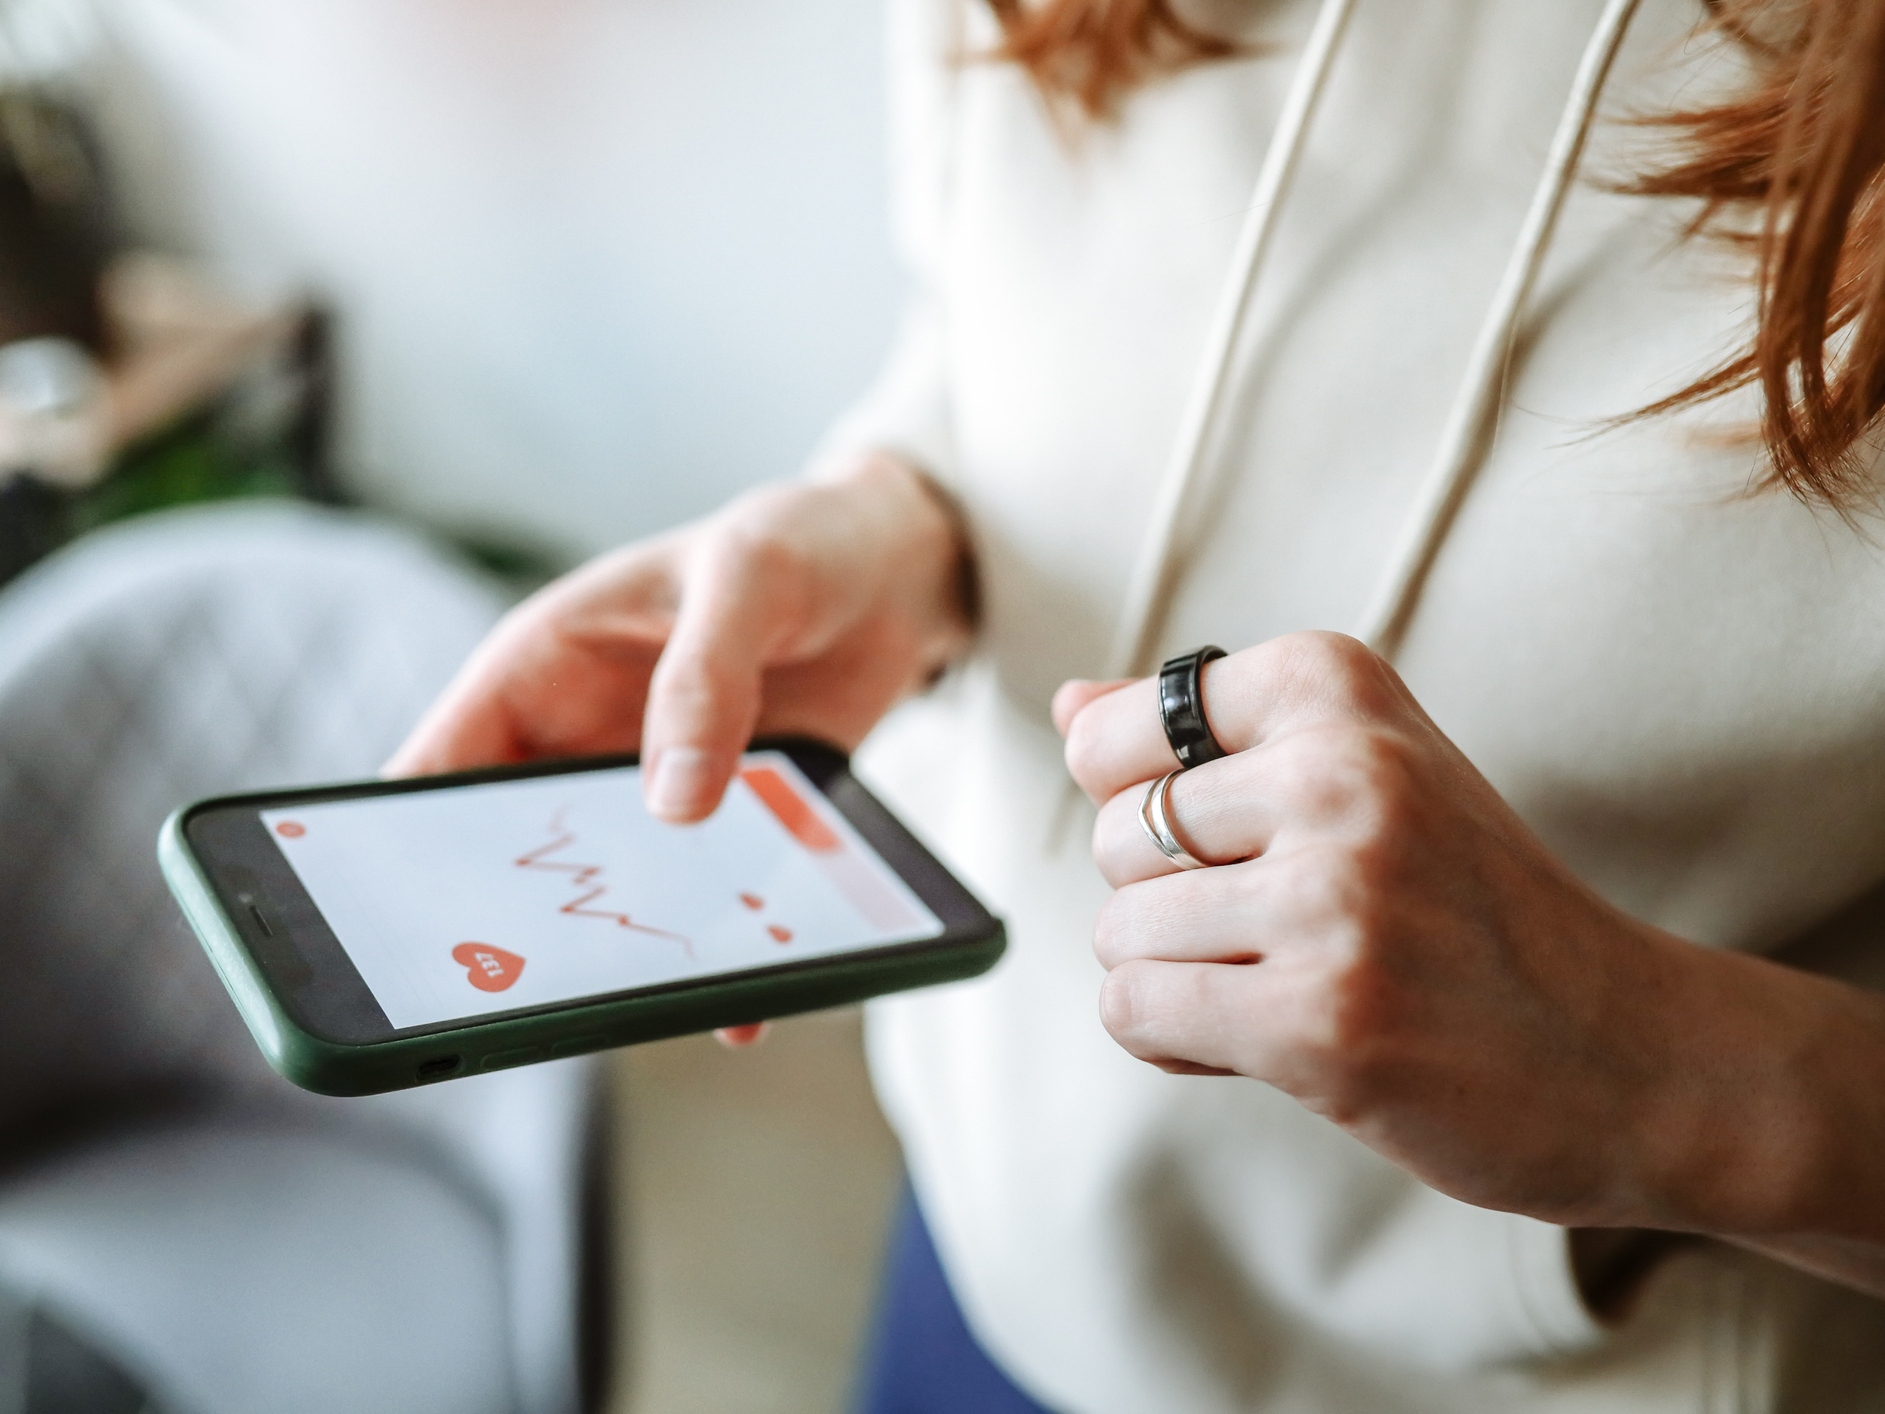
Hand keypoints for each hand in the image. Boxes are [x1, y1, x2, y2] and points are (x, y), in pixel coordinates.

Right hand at [392, 455, 971, 1053]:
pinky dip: (719, 950)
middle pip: (514, 854)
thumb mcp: (750, 577)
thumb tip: (673, 801)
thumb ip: (706, 676)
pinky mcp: (730, 824)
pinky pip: (704, 901)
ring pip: (610, 892)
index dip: (403, 848)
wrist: (900, 569)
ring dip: (626, 948)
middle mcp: (582, 740)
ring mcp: (653, 789)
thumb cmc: (800, 539)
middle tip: (528, 1000)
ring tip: (642, 1008)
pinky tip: (742, 1002)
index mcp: (541, 668)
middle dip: (517, 926)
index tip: (406, 928)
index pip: (437, 770)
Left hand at [1055, 632, 1884, 1249]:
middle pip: (1113, 837)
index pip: (1114, 732)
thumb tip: (1067, 704)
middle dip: (1165, 899)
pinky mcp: (1321, 1020)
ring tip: (1284, 981)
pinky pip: (1135, 1011)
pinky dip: (1172, 1038)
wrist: (1628, 1053)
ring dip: (1176, 977)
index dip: (1142, 805)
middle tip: (1280, 926)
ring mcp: (1334, 899)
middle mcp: (1338, 773)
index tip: (1234, 835)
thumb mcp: (1365, 771)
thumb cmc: (1472, 905)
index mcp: (1338, 688)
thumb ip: (1205, 734)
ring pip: (1118, 932)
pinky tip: (1258, 1038)